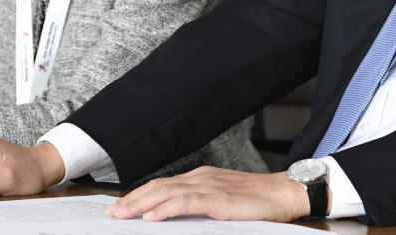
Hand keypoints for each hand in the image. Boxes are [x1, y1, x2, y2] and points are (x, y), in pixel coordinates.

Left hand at [105, 167, 316, 222]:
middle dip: (133, 199)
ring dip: (141, 203)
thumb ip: (199, 205)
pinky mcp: (218, 199)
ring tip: (122, 214)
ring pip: (168, 193)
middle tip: (111, 212)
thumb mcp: (222, 201)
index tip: (121, 205)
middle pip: (159, 186)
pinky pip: (187, 203)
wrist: (283, 194)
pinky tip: (152, 216)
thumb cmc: (256, 201)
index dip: (140, 195)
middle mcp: (201, 178)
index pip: (163, 185)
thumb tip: (175, 217)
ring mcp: (209, 186)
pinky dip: (166, 208)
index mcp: (201, 178)